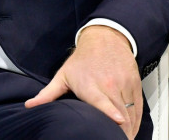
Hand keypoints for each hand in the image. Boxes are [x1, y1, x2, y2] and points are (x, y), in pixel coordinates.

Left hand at [25, 25, 142, 138]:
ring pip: (131, 112)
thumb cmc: (83, 59)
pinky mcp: (135, 84)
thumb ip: (48, 94)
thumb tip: (30, 105)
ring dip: (130, 129)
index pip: (103, 101)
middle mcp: (110, 84)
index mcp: (91, 85)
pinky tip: (132, 131)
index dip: (111, 112)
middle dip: (120, 131)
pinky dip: (136, 121)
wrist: (105, 37)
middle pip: (120, 113)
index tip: (118, 121)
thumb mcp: (63, 75)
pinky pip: (138, 108)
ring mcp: (124, 84)